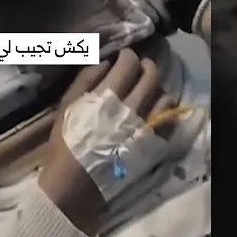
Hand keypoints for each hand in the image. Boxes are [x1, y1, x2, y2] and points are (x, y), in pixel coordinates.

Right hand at [36, 50, 174, 234]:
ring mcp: (146, 126)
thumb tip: (105, 60)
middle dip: (146, 66)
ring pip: (164, 96)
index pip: (129, 63)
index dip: (127, 55)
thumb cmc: (67, 140)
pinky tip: (153, 111)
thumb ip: (86, 78)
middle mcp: (131, 107)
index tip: (123, 57)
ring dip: (156, 89)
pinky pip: (169, 120)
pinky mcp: (153, 143)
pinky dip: (164, 111)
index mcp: (108, 95)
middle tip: (139, 67)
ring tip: (147, 91)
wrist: (76, 181)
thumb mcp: (68, 104)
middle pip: (151, 75)